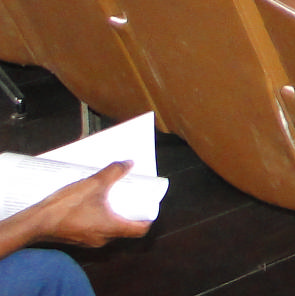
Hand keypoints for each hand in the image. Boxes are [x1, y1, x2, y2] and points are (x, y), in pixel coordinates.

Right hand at [34, 161, 152, 246]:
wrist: (36, 222)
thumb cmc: (67, 205)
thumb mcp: (94, 184)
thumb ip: (113, 172)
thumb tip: (128, 163)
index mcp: (112, 229)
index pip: (140, 230)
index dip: (148, 219)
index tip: (148, 207)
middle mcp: (103, 239)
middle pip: (124, 229)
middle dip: (130, 214)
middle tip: (132, 198)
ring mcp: (89, 241)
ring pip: (109, 230)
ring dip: (113, 216)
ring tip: (114, 198)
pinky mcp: (77, 239)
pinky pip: (95, 230)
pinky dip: (99, 219)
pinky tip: (95, 205)